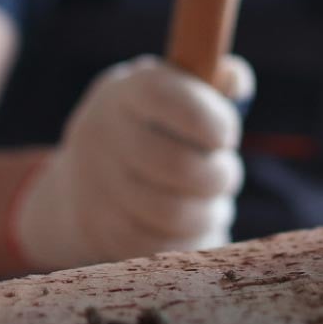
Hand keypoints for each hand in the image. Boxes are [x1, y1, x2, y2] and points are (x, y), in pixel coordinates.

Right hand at [10, 54, 254, 271]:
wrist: (86, 179)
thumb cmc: (154, 127)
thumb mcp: (170, 91)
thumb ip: (209, 78)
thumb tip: (236, 80)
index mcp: (125, 92)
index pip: (164, 96)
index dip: (208, 119)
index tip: (227, 137)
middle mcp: (102, 135)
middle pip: (176, 165)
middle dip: (219, 175)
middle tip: (226, 175)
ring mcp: (95, 186)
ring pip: (171, 212)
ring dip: (208, 212)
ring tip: (213, 204)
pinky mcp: (99, 230)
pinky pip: (157, 245)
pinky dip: (187, 240)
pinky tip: (194, 227)